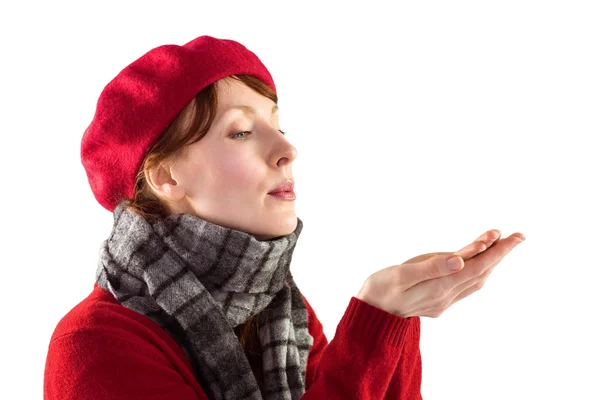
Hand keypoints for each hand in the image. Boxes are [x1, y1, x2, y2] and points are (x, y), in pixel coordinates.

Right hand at [356, 229, 525, 317]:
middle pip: (482, 272)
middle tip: (517, 236)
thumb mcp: (402, 274)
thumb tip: (461, 260)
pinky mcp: (438, 300)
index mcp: (440, 287)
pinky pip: (465, 284)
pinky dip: (477, 269)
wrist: (370, 315)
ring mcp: (443, 300)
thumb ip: (432, 267)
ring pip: (476, 279)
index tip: (516, 237)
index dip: (498, 251)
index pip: (478, 266)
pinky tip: (478, 261)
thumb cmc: (380, 289)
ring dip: (491, 261)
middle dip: (500, 253)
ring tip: (500, 242)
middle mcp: (447, 296)